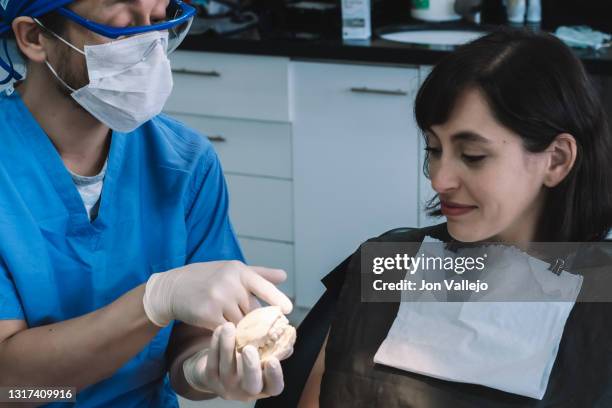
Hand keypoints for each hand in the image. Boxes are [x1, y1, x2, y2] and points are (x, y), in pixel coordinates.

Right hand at [143, 261, 292, 329]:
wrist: (173, 288)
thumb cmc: (207, 277)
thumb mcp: (231, 269)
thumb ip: (259, 274)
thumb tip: (284, 276)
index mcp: (238, 270)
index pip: (263, 285)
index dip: (277, 298)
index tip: (287, 310)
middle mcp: (230, 283)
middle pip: (253, 310)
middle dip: (255, 321)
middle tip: (258, 328)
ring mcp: (218, 298)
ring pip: (241, 323)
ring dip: (242, 330)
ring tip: (238, 329)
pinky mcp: (207, 314)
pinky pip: (227, 330)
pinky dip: (229, 335)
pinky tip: (226, 334)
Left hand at [183, 323, 284, 400]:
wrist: (219, 365)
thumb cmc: (247, 358)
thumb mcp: (262, 355)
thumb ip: (275, 348)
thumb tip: (288, 336)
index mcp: (264, 385)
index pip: (274, 387)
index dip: (275, 376)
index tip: (273, 360)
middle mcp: (247, 391)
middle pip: (251, 385)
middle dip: (250, 367)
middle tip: (249, 348)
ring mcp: (227, 387)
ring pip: (227, 371)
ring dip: (228, 347)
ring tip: (229, 327)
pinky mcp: (211, 380)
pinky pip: (213, 363)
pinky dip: (215, 344)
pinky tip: (220, 329)